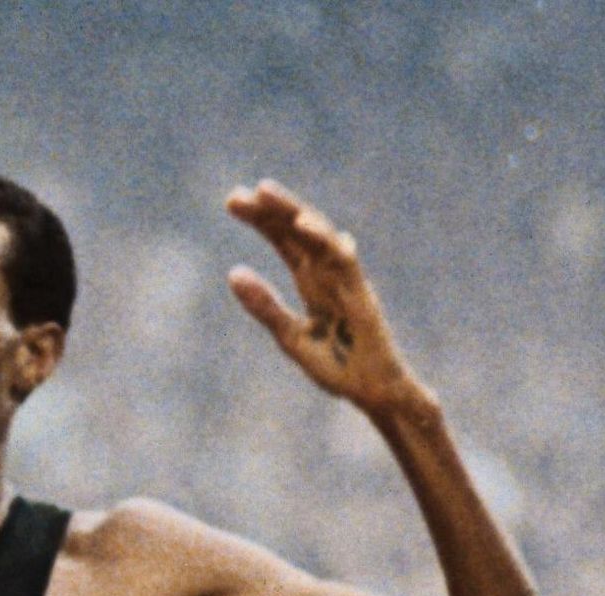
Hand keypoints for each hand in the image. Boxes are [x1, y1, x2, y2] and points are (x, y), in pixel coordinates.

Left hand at [224, 181, 434, 419]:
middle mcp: (328, 273)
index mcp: (310, 280)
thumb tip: (233, 272)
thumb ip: (265, 306)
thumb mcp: (290, 336)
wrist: (372, 392)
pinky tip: (304, 226)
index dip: (262, 219)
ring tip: (266, 193)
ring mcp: (345, 281)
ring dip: (293, 213)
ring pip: (319, 236)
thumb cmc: (336, 365)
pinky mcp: (360, 295)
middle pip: (298, 231)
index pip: (284, 240)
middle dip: (270, 210)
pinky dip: (327, 242)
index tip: (232, 201)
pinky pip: (344, 262)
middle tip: (237, 195)